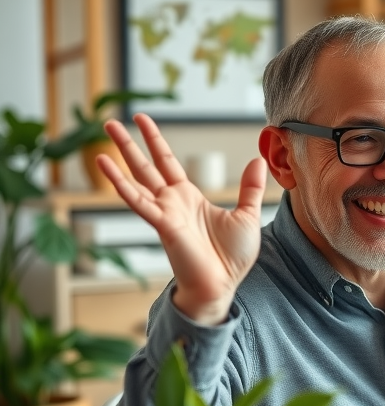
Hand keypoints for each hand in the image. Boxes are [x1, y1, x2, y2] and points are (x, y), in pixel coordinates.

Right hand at [98, 113, 266, 324]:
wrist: (223, 285)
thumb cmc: (232, 257)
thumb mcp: (248, 215)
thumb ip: (250, 188)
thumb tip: (257, 160)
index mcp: (189, 197)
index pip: (167, 162)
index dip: (155, 141)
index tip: (143, 120)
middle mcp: (172, 202)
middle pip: (146, 165)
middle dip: (129, 143)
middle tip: (112, 122)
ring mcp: (164, 212)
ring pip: (138, 177)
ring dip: (121, 155)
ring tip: (106, 131)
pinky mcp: (163, 225)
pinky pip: (138, 200)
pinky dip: (121, 183)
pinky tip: (105, 165)